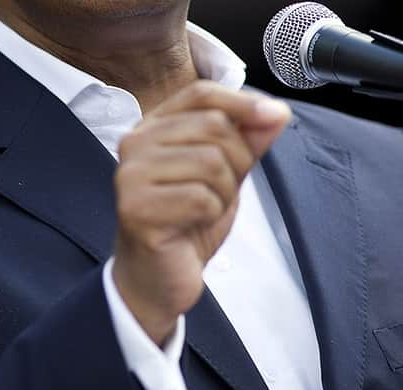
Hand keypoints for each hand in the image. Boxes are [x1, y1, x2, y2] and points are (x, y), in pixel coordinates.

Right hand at [112, 81, 290, 345]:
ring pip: (211, 162)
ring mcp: (130, 177)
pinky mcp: (135, 209)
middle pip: (213, 126)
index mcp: (152, 129)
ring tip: (205, 211)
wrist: (158, 276)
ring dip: (224, 193)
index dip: (243, 102)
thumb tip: (277, 111)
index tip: (275, 116)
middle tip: (222, 192)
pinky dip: (212, 214)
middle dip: (237, 162)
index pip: (200, 94)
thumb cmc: (186, 223)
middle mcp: (133, 145)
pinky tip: (193, 225)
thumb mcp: (224, 175)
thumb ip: (247, 142)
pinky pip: (201, 198)